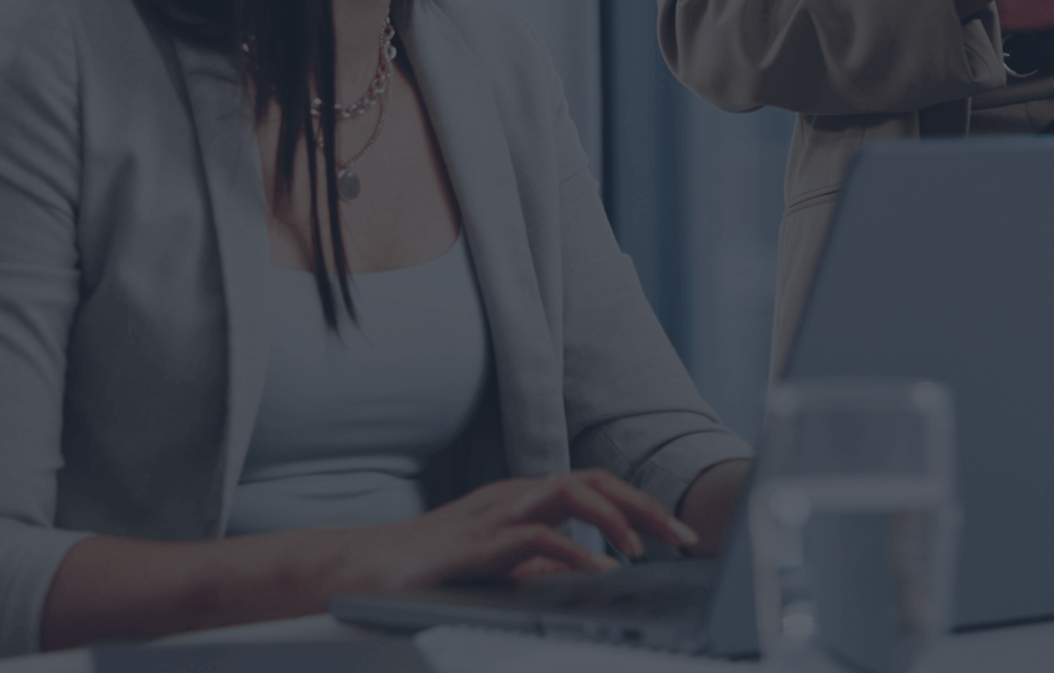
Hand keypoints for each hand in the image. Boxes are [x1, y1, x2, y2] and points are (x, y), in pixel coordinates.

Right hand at [333, 471, 699, 592]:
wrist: (368, 572)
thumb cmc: (432, 570)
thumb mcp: (502, 568)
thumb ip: (542, 566)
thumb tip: (591, 574)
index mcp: (525, 499)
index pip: (596, 486)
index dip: (642, 505)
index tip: (679, 534)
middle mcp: (516, 495)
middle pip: (595, 480)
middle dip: (646, 505)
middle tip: (685, 538)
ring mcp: (496, 513)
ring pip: (571, 492)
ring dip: (616, 518)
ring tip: (645, 549)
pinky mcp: (478, 541)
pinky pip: (533, 535)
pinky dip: (571, 550)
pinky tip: (594, 570)